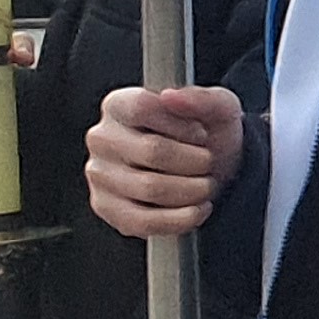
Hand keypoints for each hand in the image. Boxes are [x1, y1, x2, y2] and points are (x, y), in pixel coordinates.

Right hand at [88, 85, 243, 238]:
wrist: (210, 169)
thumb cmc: (206, 135)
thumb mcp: (218, 107)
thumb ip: (202, 98)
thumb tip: (170, 97)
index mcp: (119, 104)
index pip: (143, 108)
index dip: (182, 125)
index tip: (200, 134)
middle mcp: (102, 138)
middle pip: (152, 151)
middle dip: (195, 161)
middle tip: (208, 163)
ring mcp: (100, 175)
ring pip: (150, 188)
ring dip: (192, 190)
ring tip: (204, 184)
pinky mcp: (106, 208)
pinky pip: (142, 221)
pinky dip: (179, 219)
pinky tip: (196, 209)